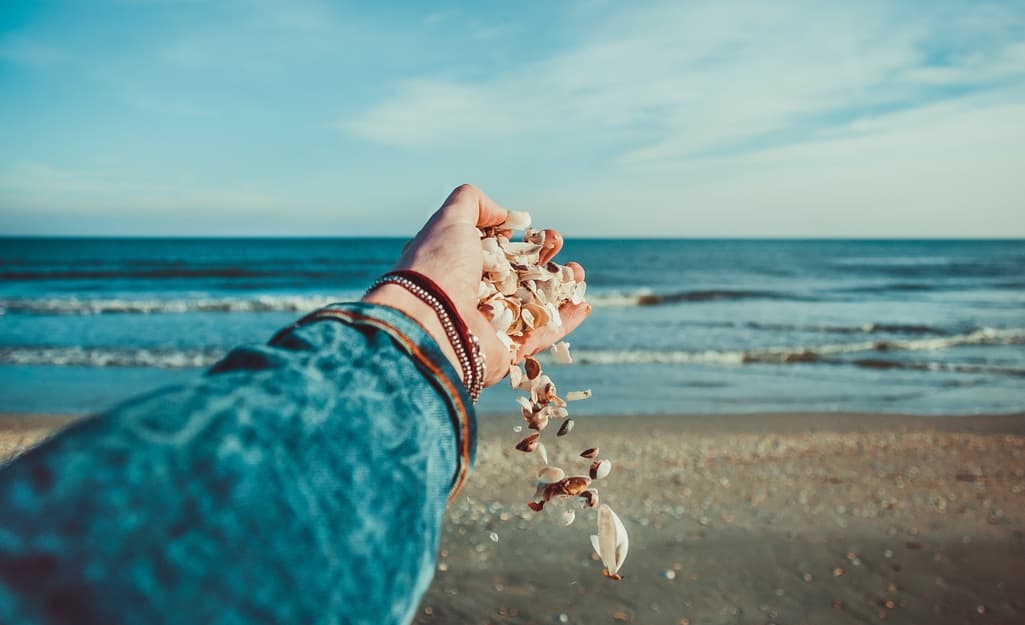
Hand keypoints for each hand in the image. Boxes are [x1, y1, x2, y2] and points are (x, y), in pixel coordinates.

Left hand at [363, 184, 589, 386]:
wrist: (430, 324)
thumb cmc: (437, 269)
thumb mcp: (449, 220)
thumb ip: (472, 202)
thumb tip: (504, 215)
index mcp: (456, 268)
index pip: (493, 252)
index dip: (518, 239)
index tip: (537, 229)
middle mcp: (472, 298)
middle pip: (517, 275)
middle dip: (542, 257)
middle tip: (558, 240)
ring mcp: (489, 327)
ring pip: (533, 305)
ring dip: (559, 287)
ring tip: (579, 271)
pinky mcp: (506, 353)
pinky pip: (541, 336)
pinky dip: (563, 322)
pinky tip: (582, 304)